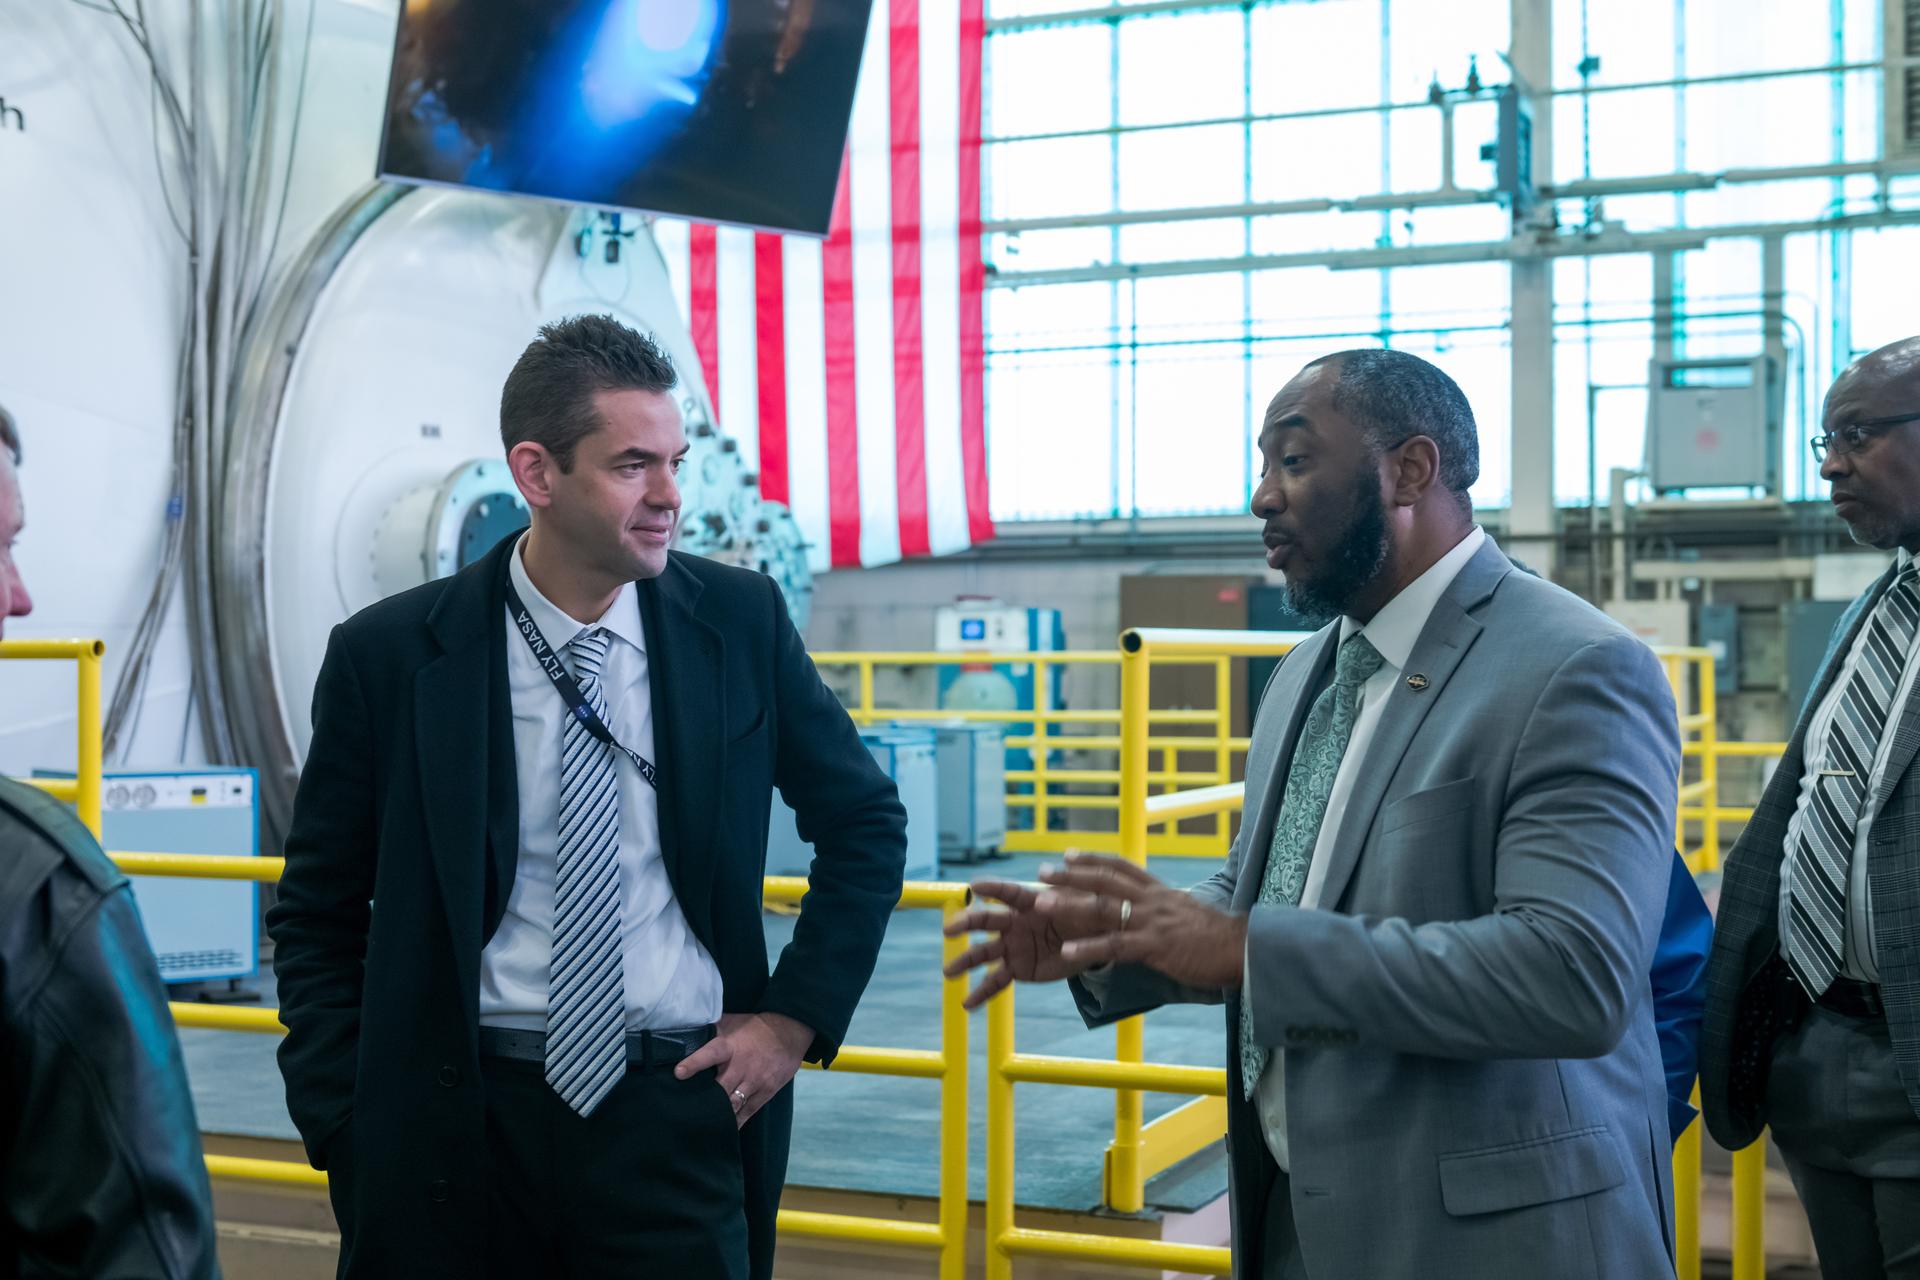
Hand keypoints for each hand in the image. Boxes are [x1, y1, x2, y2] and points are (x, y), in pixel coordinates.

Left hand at [674, 1011, 812, 1127]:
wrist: (790, 1032)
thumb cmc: (756, 1027)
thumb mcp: (732, 1022)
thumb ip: (711, 1029)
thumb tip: (687, 1033)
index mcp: (729, 1047)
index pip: (710, 1054)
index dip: (694, 1064)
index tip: (679, 1073)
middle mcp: (741, 1066)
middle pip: (720, 1089)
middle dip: (704, 1100)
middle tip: (686, 1112)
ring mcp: (754, 1081)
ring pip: (733, 1104)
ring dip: (718, 1115)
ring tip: (702, 1127)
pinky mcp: (765, 1092)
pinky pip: (748, 1111)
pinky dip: (736, 1121)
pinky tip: (724, 1130)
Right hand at [942, 874, 1124, 1009]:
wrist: (1091, 941)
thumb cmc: (1085, 913)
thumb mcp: (1084, 901)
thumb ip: (1072, 895)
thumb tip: (1062, 876)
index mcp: (1029, 901)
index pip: (1008, 892)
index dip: (993, 888)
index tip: (975, 885)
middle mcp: (1013, 922)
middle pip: (987, 920)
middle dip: (967, 923)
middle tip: (950, 929)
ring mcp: (1012, 946)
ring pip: (984, 952)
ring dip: (966, 960)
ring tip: (949, 971)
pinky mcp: (1017, 968)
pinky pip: (996, 981)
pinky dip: (981, 993)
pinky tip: (967, 1003)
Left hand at [1036, 853, 1247, 990]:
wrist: (1245, 949)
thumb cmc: (1220, 939)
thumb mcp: (1187, 916)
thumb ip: (1164, 913)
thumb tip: (1149, 917)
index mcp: (1160, 892)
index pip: (1121, 867)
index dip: (1093, 859)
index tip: (1068, 854)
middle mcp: (1153, 900)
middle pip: (1105, 880)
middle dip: (1070, 874)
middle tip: (1041, 871)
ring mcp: (1152, 922)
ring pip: (1103, 907)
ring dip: (1068, 905)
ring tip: (1040, 903)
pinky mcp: (1155, 946)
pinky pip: (1115, 946)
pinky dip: (1088, 948)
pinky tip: (1067, 953)